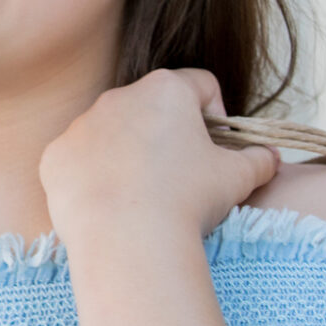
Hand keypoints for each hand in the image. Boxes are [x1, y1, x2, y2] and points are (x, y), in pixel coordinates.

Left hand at [39, 69, 278, 245]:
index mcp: (165, 89)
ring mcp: (81, 125)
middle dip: (168, 136)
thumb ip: (259, 159)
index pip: (200, 86)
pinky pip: (79, 161)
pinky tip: (112, 206)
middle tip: (181, 178)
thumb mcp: (238, 178)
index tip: (216, 148)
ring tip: (145, 197)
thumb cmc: (187, 200)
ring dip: (129, 156)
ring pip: (112, 134)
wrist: (126, 238)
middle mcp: (118, 97)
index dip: (215, 115)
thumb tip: (270, 157)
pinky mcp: (56, 155)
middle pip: (151, 109)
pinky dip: (94, 178)